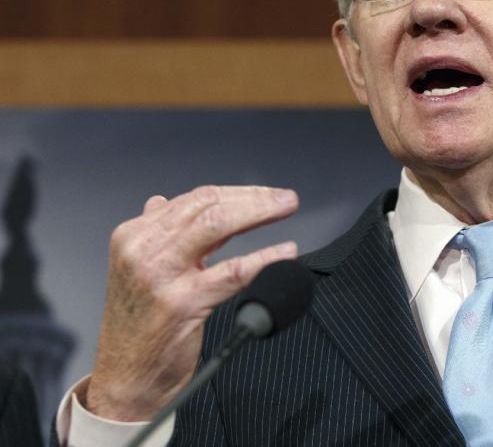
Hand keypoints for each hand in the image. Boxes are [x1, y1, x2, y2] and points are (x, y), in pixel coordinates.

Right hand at [84, 185, 299, 420]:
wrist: (125, 379)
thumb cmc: (139, 326)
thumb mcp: (140, 270)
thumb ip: (158, 236)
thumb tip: (163, 201)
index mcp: (134, 236)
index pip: (195, 199)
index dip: (238, 193)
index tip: (267, 194)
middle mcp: (143, 249)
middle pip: (209, 206)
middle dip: (254, 197)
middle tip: (287, 199)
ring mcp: (160, 274)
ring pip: (218, 226)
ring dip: (259, 213)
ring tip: (286, 210)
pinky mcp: (181, 303)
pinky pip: (232, 271)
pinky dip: (264, 258)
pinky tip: (286, 252)